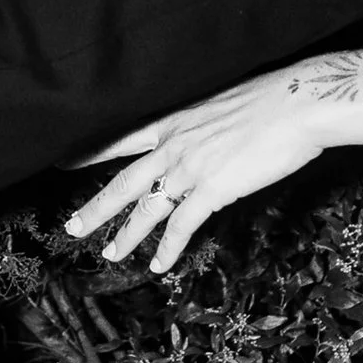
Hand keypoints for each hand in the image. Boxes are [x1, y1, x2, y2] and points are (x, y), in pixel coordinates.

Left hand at [65, 66, 333, 272]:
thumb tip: (205, 134)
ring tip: (111, 255)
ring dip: (126, 236)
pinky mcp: (211, 189)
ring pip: (146, 209)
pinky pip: (181, 227)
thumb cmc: (273, 98)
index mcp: (175, 119)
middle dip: (96, 207)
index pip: (121, 137)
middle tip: (72, 227)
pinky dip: (168, 249)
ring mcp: (189, 167)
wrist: (298, 102)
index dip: (91, 151)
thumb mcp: (224, 100)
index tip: (64, 161)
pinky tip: (160, 265)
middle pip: (122, 181)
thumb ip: (204, 121)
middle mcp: (173, 144)